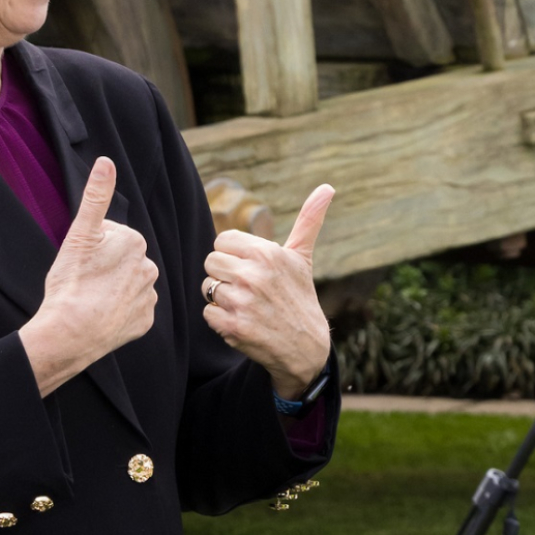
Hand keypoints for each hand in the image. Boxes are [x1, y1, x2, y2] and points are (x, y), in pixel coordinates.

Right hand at [19, 158, 158, 395]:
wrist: (70, 332)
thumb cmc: (71, 283)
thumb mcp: (80, 234)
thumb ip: (96, 196)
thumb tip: (106, 162)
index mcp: (135, 242)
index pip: (110, 237)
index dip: (90, 248)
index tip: (80, 262)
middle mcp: (149, 267)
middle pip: (120, 261)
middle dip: (104, 267)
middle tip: (83, 281)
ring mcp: (149, 297)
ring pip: (127, 285)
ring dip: (112, 289)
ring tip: (91, 299)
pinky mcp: (145, 322)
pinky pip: (132, 311)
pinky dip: (118, 312)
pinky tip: (102, 315)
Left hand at [202, 184, 333, 395]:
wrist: (306, 347)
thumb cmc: (300, 296)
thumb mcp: (302, 258)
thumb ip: (308, 220)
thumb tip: (327, 187)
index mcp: (267, 253)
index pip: (222, 241)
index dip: (233, 256)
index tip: (250, 268)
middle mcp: (253, 275)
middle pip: (211, 263)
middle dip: (225, 275)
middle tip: (247, 289)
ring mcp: (242, 302)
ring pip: (207, 287)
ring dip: (222, 298)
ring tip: (246, 306)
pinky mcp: (232, 327)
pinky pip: (207, 313)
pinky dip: (220, 320)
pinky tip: (242, 322)